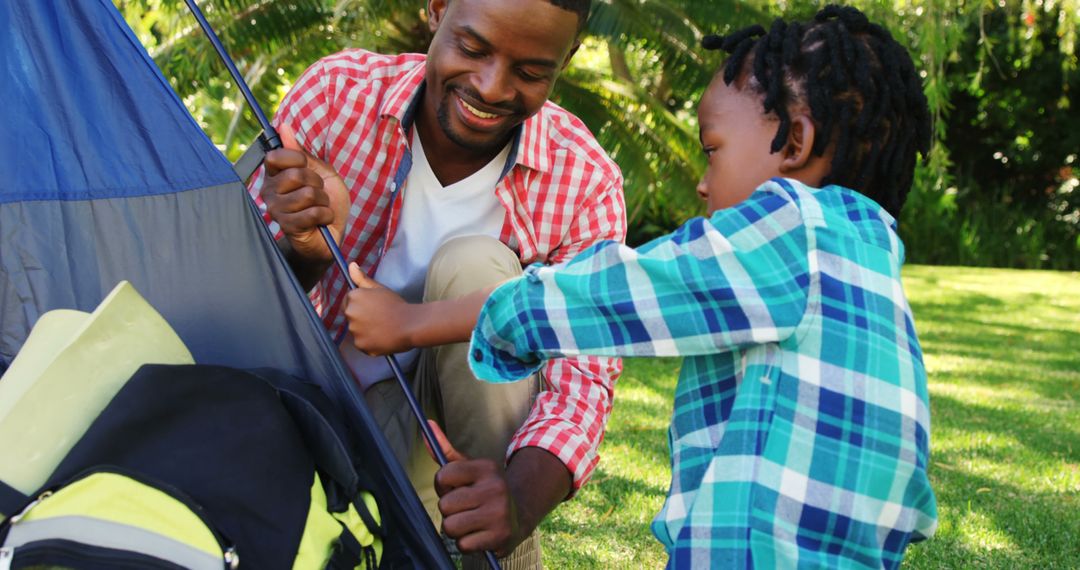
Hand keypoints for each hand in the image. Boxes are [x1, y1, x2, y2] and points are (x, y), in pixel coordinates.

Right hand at [260, 124, 348, 261]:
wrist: (332, 232)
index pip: (276, 156)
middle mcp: (270, 190)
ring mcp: (276, 210)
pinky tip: (322, 221)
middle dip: (317, 184)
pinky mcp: (287, 226)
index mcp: (275, 174)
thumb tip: (283, 126)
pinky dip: (326, 216)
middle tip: (318, 194)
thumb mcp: (320, 171)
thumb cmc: (325, 201)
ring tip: (320, 208)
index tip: (308, 169)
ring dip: (323, 202)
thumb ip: (301, 152)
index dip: (298, 160)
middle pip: (297, 174)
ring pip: (307, 194)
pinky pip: (313, 213)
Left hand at [344, 263, 416, 355]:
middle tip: (379, 318)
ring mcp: (354, 331)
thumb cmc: (397, 305)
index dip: (361, 304)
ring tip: (382, 328)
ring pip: (356, 331)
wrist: (411, 324)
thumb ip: (362, 278)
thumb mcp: (380, 288)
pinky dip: (370, 343)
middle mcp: (350, 313)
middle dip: (361, 317)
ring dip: (365, 331)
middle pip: (350, 316)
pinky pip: (362, 344)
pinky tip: (382, 337)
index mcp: (354, 297)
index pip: (348, 301)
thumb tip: (351, 265)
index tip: (373, 308)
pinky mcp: (360, 345)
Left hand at [428, 421, 523, 557]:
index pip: (443, 476)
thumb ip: (445, 450)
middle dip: (450, 510)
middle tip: (465, 508)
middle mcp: (495, 487)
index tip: (455, 488)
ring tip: (470, 522)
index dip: (443, 486)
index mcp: (486, 468)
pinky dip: (467, 543)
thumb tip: (427, 426)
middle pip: (445, 505)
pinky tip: (479, 534)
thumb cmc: (484, 490)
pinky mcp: (499, 536)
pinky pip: (463, 545)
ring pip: (451, 526)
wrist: (519, 515)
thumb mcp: (469, 468)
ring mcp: (499, 513)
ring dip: (456, 528)